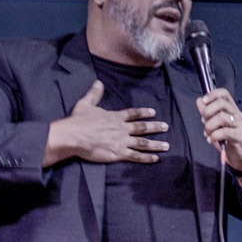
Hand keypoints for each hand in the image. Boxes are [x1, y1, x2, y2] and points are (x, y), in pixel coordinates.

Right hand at [44, 80, 169, 166]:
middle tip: (166, 127)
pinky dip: (146, 158)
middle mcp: (122, 128)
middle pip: (142, 128)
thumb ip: (94, 94)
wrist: (75, 136)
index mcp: (115, 117)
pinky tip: (156, 159)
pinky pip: (136, 156)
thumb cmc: (79, 120)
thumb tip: (99, 82)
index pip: (133, 114)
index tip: (153, 112)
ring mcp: (122, 141)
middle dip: (155, 127)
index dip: (143, 113)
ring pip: (143, 143)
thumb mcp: (86, 103)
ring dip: (155, 144)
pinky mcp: (119, 153)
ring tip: (166, 145)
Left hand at [197, 88, 241, 173]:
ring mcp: (239, 124)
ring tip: (207, 133)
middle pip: (221, 103)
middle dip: (208, 112)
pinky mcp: (240, 135)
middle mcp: (236, 113)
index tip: (203, 101)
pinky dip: (214, 136)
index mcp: (230, 108)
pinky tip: (210, 140)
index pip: (224, 93)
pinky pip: (224, 132)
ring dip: (209, 126)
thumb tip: (199, 100)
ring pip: (221, 117)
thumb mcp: (214, 124)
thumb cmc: (227, 138)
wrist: (239, 155)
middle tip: (204, 121)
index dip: (212, 94)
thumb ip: (207, 112)